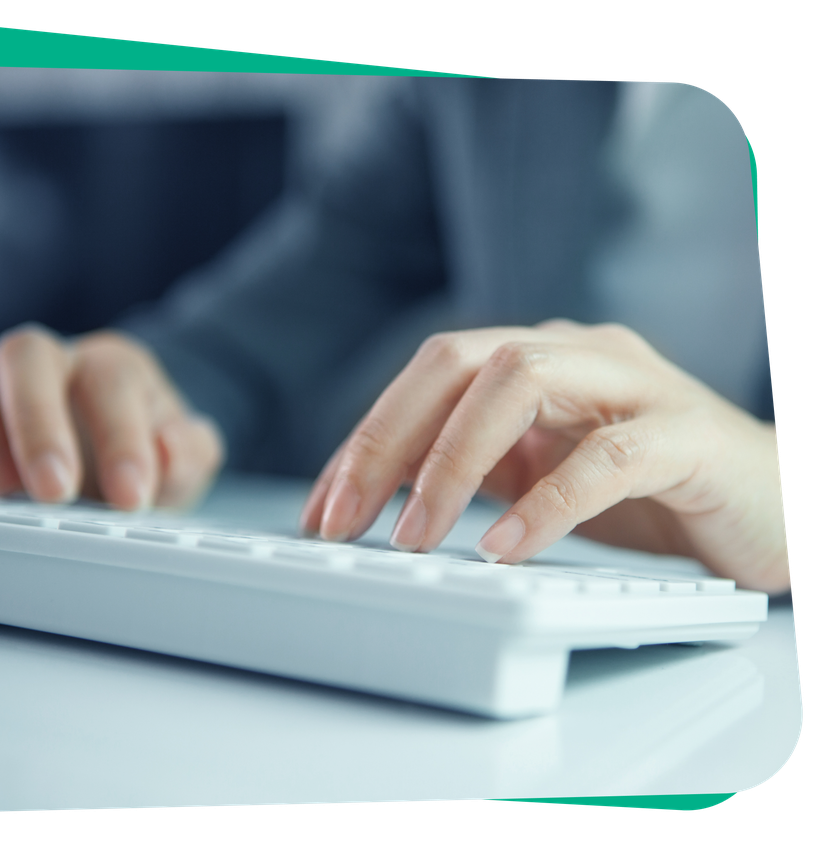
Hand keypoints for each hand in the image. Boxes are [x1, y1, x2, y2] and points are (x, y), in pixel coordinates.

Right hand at [0, 325, 224, 509]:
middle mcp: (53, 363)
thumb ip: (190, 451)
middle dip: (36, 424)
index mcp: (114, 367)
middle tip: (54, 493)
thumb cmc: (148, 455)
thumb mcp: (186, 460)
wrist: (119, 461)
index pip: (111, 381)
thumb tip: (170, 446)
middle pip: (26, 353)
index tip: (131, 498)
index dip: (121, 438)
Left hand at [300, 321, 788, 593]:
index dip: (366, 440)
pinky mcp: (685, 436)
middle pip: (460, 361)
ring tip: (416, 537)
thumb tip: (381, 498)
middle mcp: (579, 355)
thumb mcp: (543, 474)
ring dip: (452, 462)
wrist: (776, 504)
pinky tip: (505, 548)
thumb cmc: (654, 490)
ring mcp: (635, 385)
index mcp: (538, 359)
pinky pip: (607, 456)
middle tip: (344, 522)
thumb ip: (478, 469)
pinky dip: (547, 502)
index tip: (322, 509)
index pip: (429, 377)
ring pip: (523, 383)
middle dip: (388, 441)